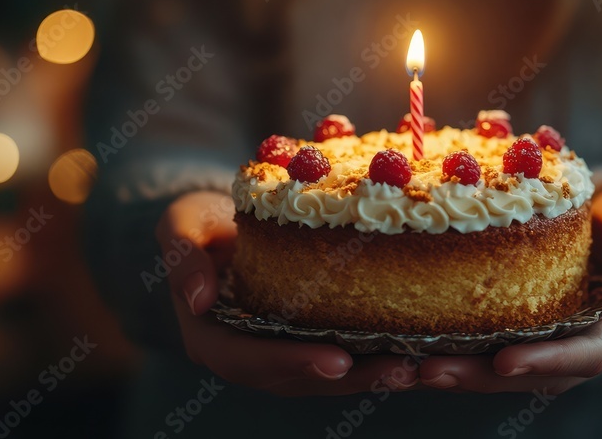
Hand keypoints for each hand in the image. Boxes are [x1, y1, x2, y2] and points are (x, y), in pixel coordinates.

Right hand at [158, 191, 418, 395]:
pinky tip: (418, 353)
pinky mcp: (307, 342)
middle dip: (350, 379)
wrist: (220, 225)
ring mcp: (279, 354)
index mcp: (212, 337)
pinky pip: (343, 357)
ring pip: (328, 378)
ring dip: (373, 377)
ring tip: (418, 369)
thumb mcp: (182, 224)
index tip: (337, 360)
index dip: (293, 363)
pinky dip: (377, 358)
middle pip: (298, 379)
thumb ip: (183, 256)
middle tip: (399, 370)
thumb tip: (197, 301)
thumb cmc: (200, 221)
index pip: (249, 361)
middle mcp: (248, 356)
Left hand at [419, 181, 601, 393]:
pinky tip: (409, 346)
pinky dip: (455, 348)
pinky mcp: (527, 324)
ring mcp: (555, 338)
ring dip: (459, 371)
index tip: (504, 360)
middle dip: (482, 377)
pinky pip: (490, 344)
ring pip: (505, 368)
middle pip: (535, 374)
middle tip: (430, 371)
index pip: (587, 355)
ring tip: (406, 368)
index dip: (546, 361)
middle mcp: (587, 342)